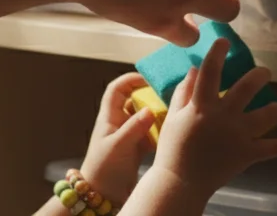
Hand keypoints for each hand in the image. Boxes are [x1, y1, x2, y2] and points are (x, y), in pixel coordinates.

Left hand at [80, 73, 157, 205]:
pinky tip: (170, 131)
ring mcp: (129, 134)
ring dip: (158, 113)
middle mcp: (119, 122)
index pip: (116, 89)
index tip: (149, 80)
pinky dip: (161, 129)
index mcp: (109, 117)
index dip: (130, 80)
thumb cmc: (104, 169)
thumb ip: (134, 127)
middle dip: (150, 96)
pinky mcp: (138, 146)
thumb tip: (151, 109)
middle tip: (169, 96)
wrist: (103, 196)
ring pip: (145, 116)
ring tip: (173, 112)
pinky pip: (152, 131)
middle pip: (135, 100)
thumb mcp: (118, 146)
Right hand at [152, 39, 276, 199]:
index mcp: (202, 106)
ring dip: (274, 109)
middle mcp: (223, 116)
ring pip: (265, 116)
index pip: (210, 72)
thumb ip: (183, 92)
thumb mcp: (173, 117)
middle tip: (264, 72)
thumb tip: (193, 69)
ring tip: (276, 107)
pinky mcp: (247, 154)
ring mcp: (238, 135)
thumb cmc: (173, 149)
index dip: (218, 53)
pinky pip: (271, 149)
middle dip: (259, 75)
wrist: (180, 183)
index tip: (225, 41)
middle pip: (247, 88)